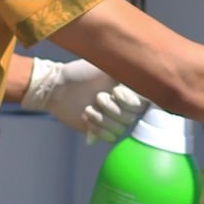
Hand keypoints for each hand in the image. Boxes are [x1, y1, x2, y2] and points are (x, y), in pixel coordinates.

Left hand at [21, 58, 147, 142]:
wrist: (58, 86)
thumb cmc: (82, 72)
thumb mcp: (106, 66)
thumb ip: (127, 70)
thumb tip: (145, 74)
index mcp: (128, 89)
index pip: (143, 103)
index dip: (129, 101)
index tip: (115, 91)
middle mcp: (122, 105)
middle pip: (131, 118)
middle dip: (112, 108)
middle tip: (98, 97)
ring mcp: (112, 119)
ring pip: (120, 129)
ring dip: (102, 118)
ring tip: (88, 108)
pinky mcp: (101, 130)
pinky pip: (111, 138)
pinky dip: (98, 129)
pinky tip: (86, 118)